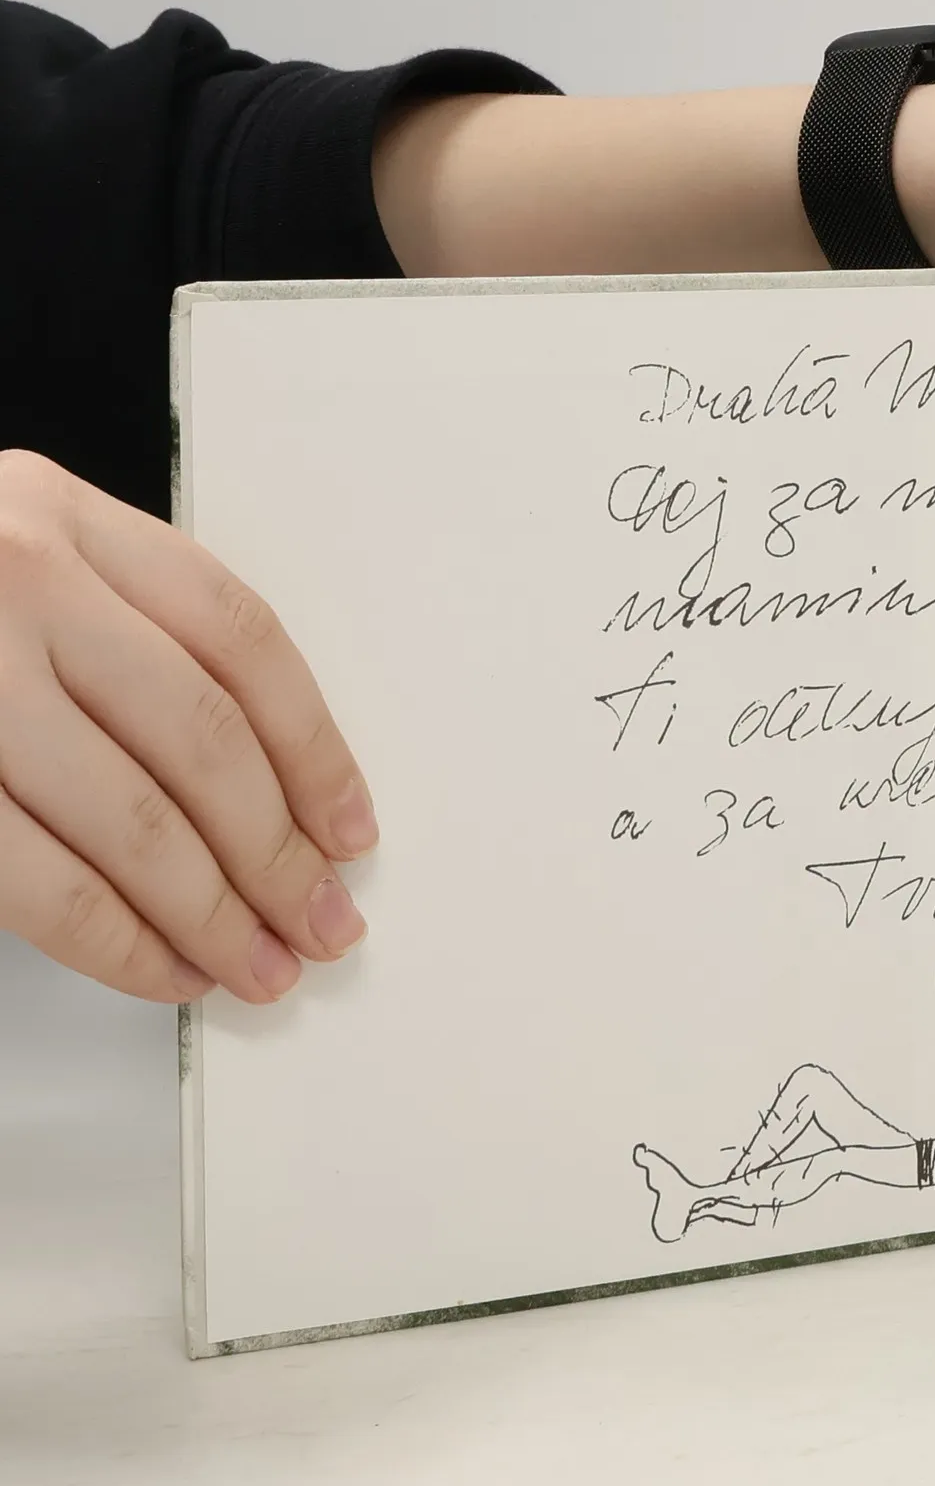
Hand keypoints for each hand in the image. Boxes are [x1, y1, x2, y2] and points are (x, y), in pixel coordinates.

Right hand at [0, 450, 375, 1004]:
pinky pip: (41, 879)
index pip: (242, 642)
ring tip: (259, 966)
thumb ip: (122, 632)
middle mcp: (13, 578)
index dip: (316, 749)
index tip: (351, 831)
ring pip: (134, 818)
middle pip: (203, 740)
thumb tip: (270, 792)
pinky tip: (165, 970)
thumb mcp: (12, 560)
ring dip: (214, 913)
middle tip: (321, 924)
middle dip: (279, 854)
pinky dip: (119, 942)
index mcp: (60, 515)